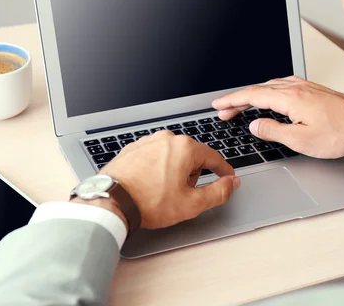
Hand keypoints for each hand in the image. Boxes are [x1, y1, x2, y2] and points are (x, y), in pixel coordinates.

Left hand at [100, 131, 239, 229]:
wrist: (112, 201)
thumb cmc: (148, 202)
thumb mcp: (191, 203)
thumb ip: (218, 192)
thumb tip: (231, 184)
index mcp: (184, 148)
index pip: (214, 157)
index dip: (224, 171)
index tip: (227, 178)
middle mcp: (166, 139)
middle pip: (192, 156)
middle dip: (193, 174)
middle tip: (182, 195)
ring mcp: (148, 142)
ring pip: (173, 155)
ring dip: (175, 171)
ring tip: (163, 192)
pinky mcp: (133, 149)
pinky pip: (155, 156)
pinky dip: (157, 169)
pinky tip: (151, 185)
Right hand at [212, 76, 343, 158]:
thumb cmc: (341, 133)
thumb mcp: (302, 140)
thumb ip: (274, 131)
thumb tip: (255, 125)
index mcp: (291, 98)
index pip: (253, 95)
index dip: (232, 100)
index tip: (219, 105)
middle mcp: (297, 87)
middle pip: (259, 89)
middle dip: (239, 99)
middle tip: (224, 111)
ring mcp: (306, 86)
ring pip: (270, 86)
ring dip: (253, 95)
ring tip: (242, 107)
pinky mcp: (313, 89)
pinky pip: (282, 86)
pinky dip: (268, 91)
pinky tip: (269, 97)